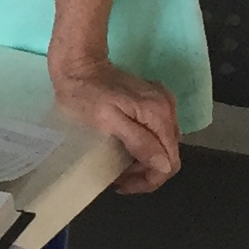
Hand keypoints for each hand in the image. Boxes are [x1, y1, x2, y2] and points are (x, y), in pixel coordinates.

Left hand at [51, 55, 181, 193]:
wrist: (79, 65)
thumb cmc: (86, 94)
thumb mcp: (108, 121)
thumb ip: (138, 141)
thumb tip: (164, 165)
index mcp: (159, 114)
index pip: (169, 160)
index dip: (149, 179)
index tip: (123, 184)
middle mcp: (167, 108)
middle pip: (168, 153)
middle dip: (146, 171)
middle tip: (119, 178)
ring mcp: (162, 103)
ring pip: (163, 144)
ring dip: (144, 160)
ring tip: (120, 168)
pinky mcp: (153, 101)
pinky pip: (156, 132)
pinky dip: (144, 146)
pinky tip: (125, 150)